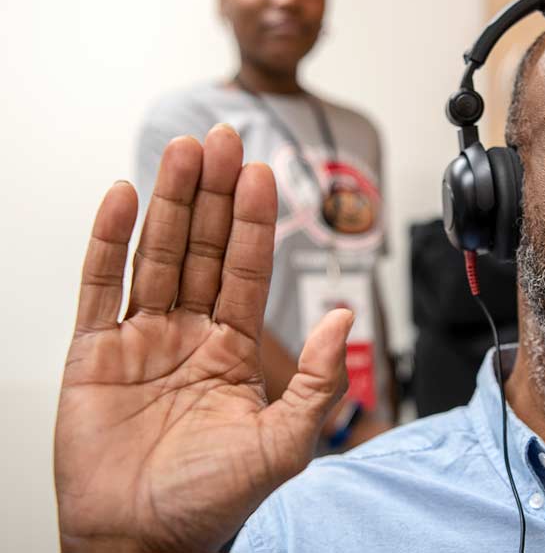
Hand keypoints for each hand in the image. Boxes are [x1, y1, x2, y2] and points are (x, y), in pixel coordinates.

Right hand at [55, 125, 351, 551]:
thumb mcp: (282, 444)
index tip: (261, 173)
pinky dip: (108, 241)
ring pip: (156, 254)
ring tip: (181, 150)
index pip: (246, 269)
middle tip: (223, 138)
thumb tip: (345, 316)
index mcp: (232, 349)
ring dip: (168, 201)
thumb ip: (318, 380)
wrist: (143, 542)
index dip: (253, 221)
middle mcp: (188, 334)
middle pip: (201, 248)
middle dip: (212, 194)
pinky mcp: (93, 354)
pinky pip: (99, 287)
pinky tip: (124, 198)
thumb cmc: (210, 502)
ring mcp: (140, 339)